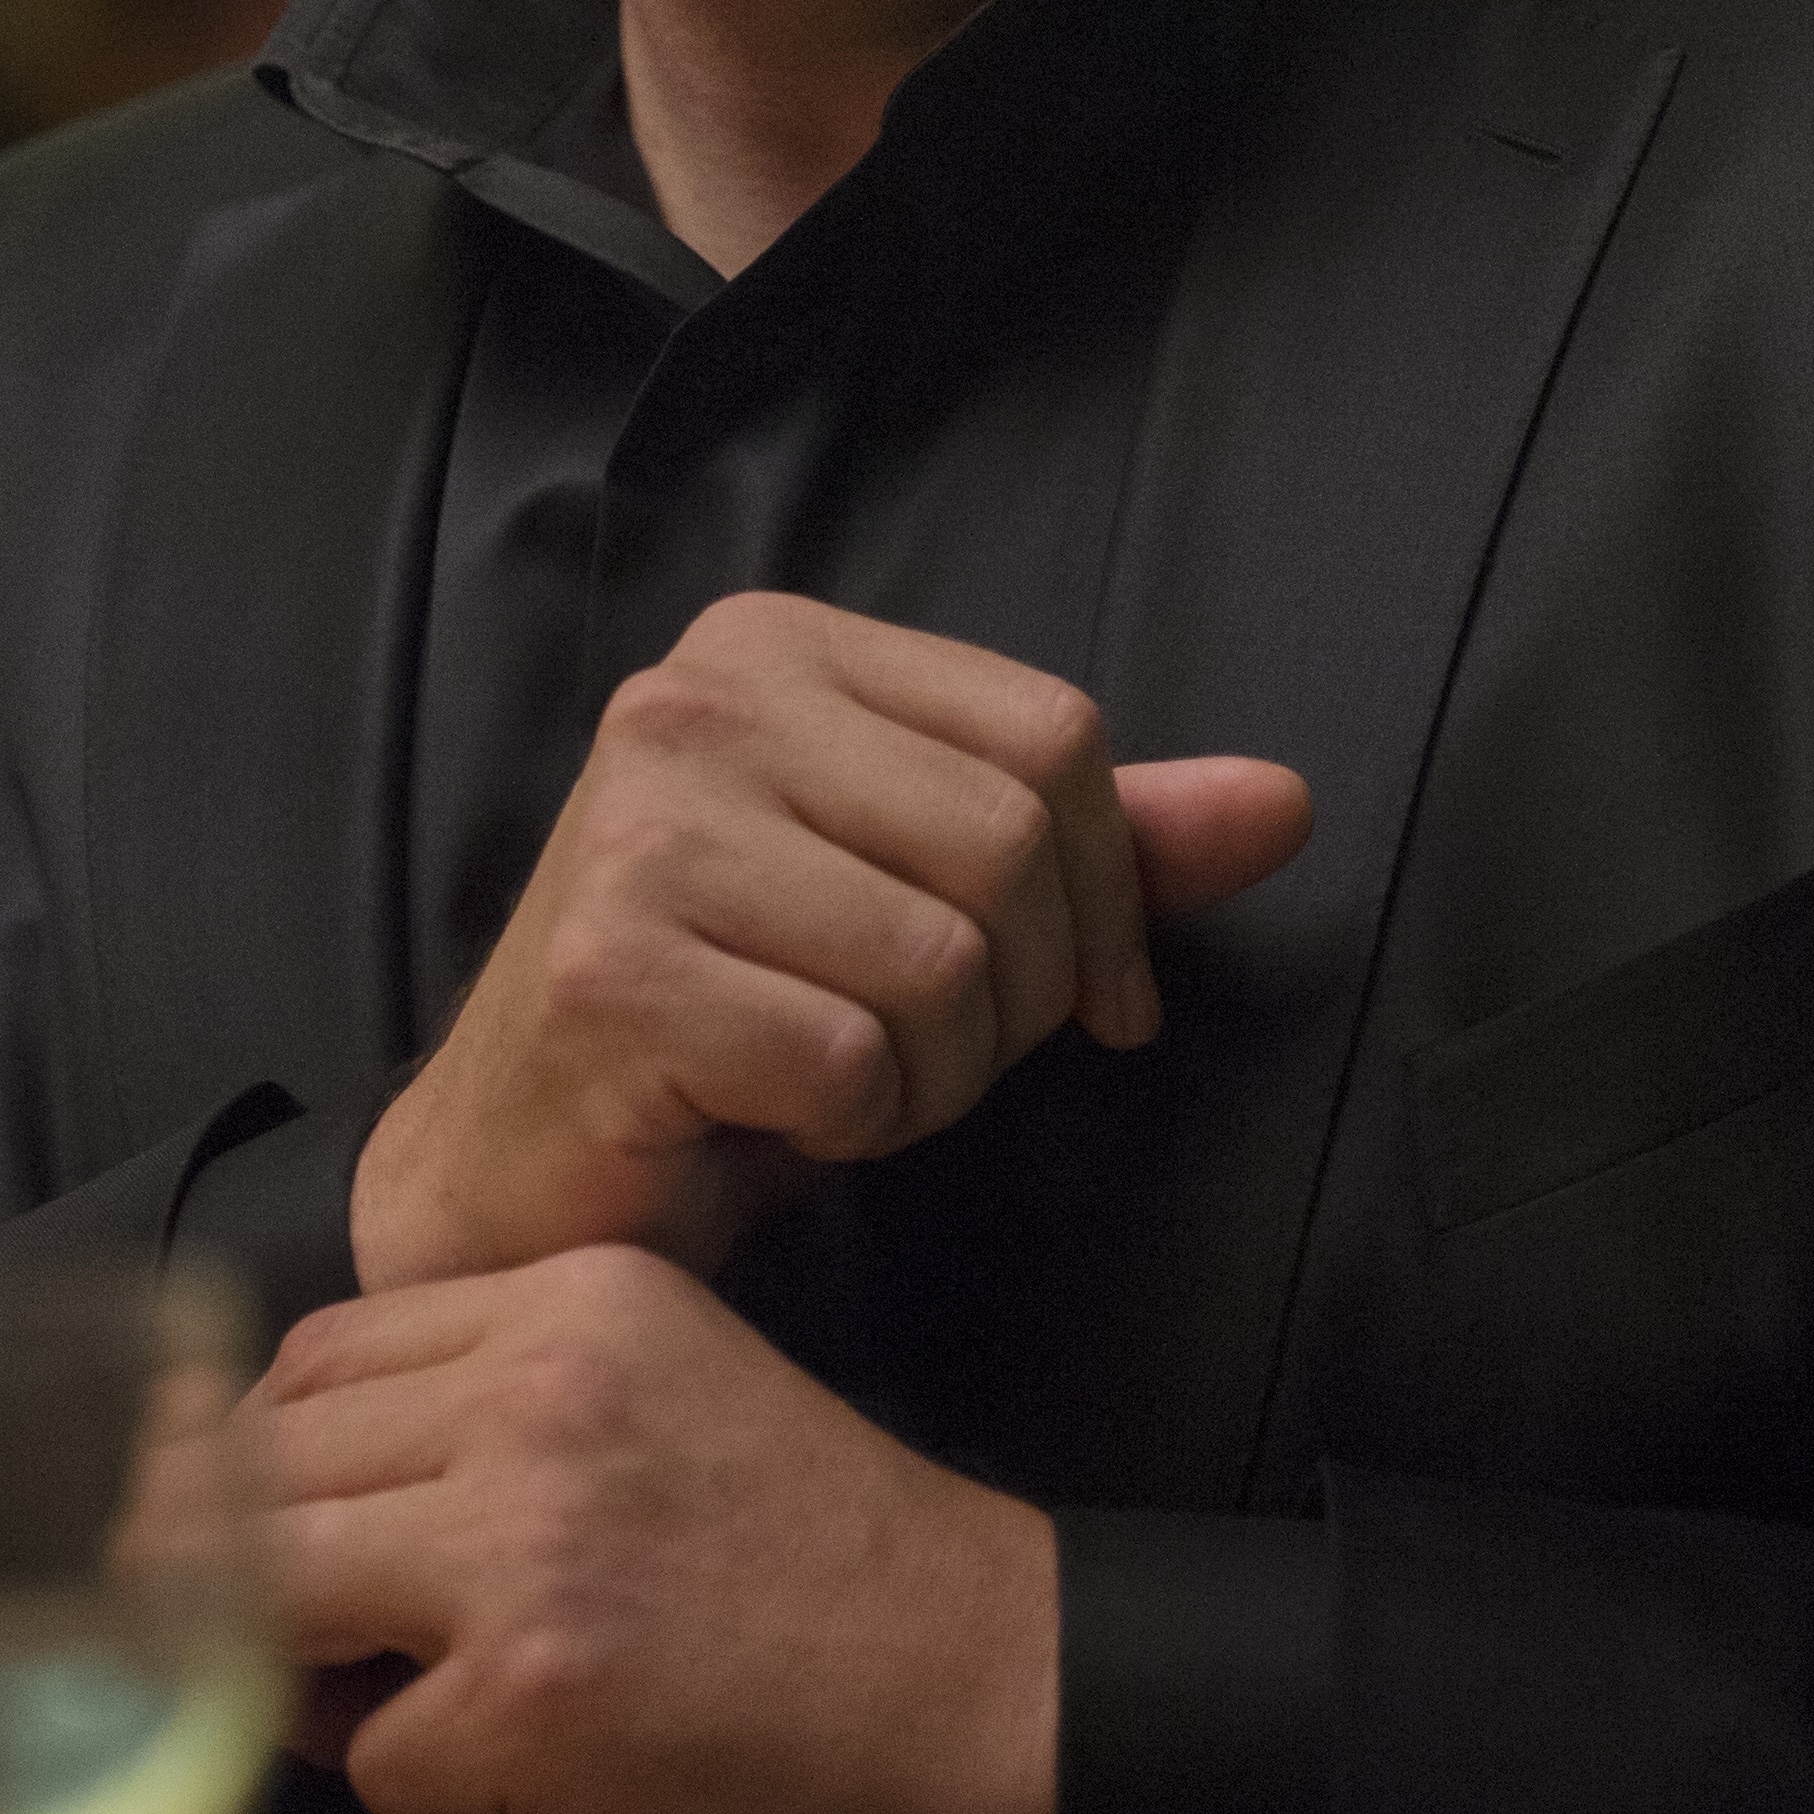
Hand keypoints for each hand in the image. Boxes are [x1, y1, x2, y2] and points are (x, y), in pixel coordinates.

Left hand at [248, 1244, 1060, 1813]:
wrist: (1005, 1703)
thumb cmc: (846, 1582)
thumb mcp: (677, 1400)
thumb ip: (507, 1406)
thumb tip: (298, 1485)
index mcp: (579, 1301)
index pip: (319, 1351)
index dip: (268, 1457)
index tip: (268, 1532)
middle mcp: (538, 1392)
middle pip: (263, 1463)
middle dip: (247, 1575)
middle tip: (315, 1657)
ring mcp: (526, 1539)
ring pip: (271, 1594)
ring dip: (318, 1684)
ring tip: (415, 1720)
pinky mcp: (529, 1692)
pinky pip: (374, 1761)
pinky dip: (427, 1803)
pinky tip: (526, 1801)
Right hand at [351, 589, 1308, 1287]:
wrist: (526, 1168)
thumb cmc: (738, 1017)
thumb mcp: (929, 891)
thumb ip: (1099, 839)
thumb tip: (1286, 804)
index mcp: (773, 645)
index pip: (1055, 733)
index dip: (1112, 894)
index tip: (1086, 997)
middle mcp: (693, 703)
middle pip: (1014, 843)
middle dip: (1022, 996)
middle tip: (930, 1051)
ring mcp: (641, 830)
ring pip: (947, 960)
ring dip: (935, 1075)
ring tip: (845, 1080)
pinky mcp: (614, 970)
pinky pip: (858, 1063)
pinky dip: (853, 1129)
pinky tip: (772, 1116)